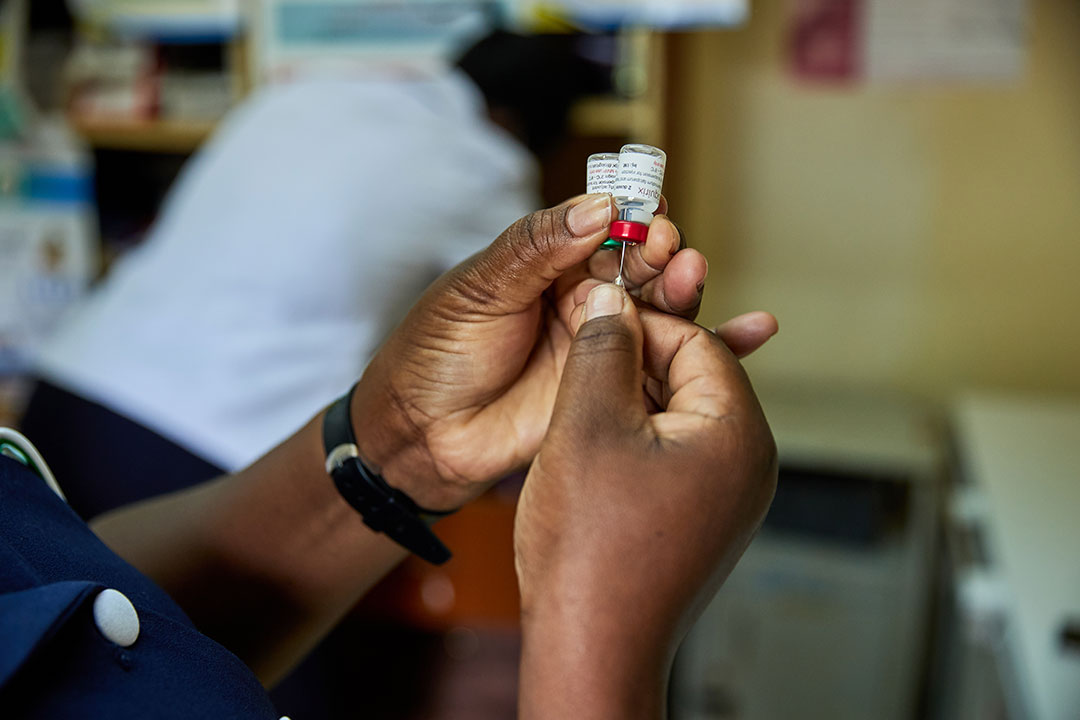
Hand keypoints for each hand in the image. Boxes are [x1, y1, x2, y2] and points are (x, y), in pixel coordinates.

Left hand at [349, 194, 768, 509]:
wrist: (422, 436)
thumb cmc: (436, 352)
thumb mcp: (480, 288)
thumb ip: (537, 246)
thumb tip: (598, 206)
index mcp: (551, 264)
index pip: (606, 229)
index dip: (632, 219)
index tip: (650, 215)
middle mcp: (585, 301)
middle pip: (645, 269)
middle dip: (663, 257)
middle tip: (669, 254)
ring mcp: (604, 349)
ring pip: (664, 315)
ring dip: (688, 293)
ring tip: (693, 280)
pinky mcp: (618, 394)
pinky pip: (672, 369)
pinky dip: (717, 349)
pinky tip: (755, 331)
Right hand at [515, 284, 777, 718]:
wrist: (591, 647)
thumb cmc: (591, 547)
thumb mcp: (588, 423)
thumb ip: (604, 348)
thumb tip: (613, 300)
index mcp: (738, 432)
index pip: (696, 340)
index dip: (636, 323)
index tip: (587, 322)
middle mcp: (748, 463)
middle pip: (691, 377)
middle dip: (630, 364)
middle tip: (575, 365)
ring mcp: (727, 496)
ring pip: (675, 416)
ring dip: (625, 402)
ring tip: (574, 412)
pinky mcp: (701, 519)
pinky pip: (671, 455)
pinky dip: (631, 441)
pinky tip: (589, 452)